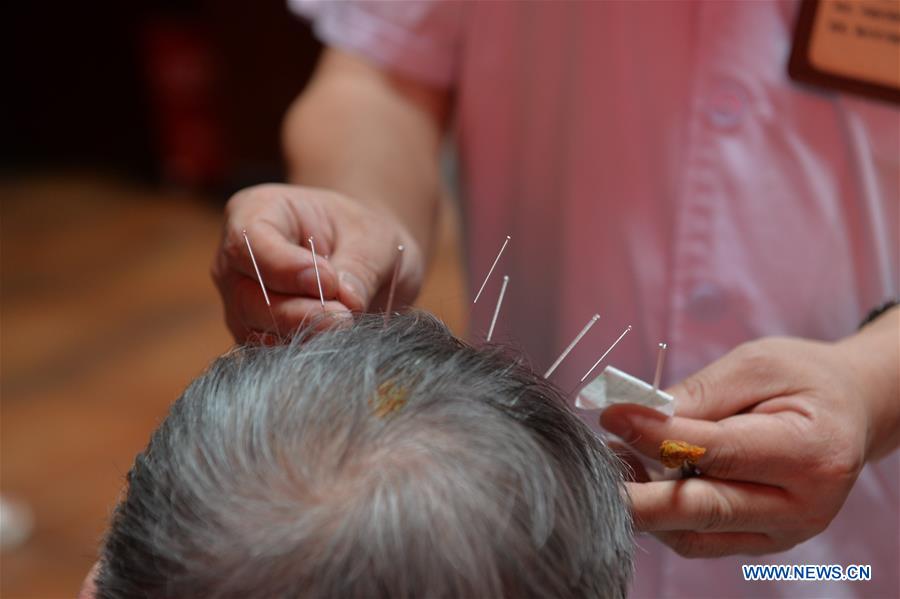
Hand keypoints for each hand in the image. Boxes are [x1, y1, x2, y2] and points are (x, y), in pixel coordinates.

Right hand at [212, 184, 423, 341]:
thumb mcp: (373, 238)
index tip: (328, 280)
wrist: (365, 260)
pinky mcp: (255, 336)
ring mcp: (240, 302)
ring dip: (302, 336)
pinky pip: (268, 354)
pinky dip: (302, 352)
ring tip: (346, 329)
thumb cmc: (362, 236)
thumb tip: (347, 302)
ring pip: (255, 331)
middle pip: (248, 295)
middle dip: (297, 313)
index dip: (284, 267)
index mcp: (256, 212)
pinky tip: (334, 345)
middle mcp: (236, 261)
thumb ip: (359, 267)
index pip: (248, 242)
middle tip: (344, 318)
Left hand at [600, 336, 874, 557]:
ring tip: (613, 461)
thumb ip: (700, 394)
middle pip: (705, 509)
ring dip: (645, 504)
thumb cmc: (803, 380)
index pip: (718, 451)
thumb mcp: (756, 365)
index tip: (612, 415)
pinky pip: (700, 539)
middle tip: (592, 473)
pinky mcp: (761, 541)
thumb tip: (637, 415)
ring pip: (695, 532)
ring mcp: (783, 532)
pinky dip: (663, 515)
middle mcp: (801, 506)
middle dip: (640, 495)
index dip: (658, 435)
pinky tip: (640, 477)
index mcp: (810, 453)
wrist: (849, 412)